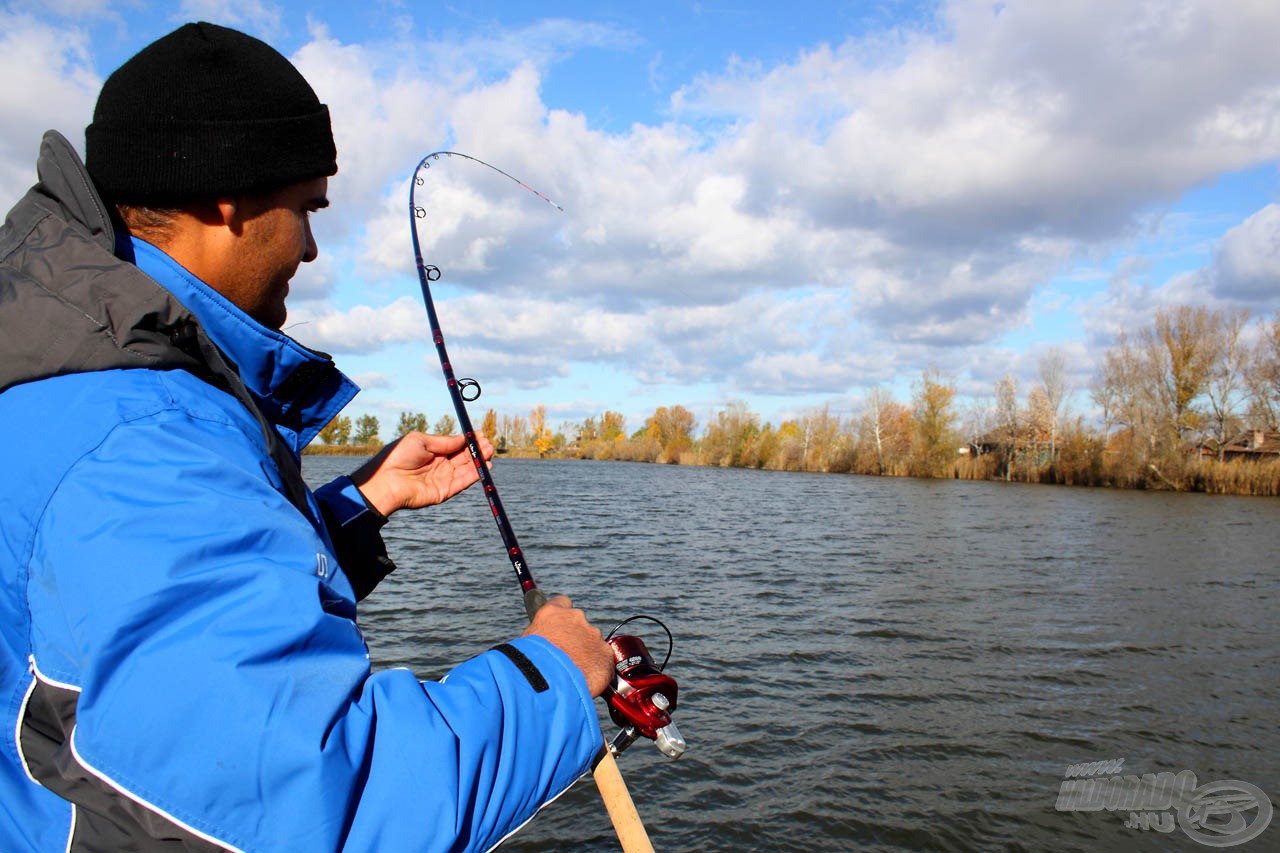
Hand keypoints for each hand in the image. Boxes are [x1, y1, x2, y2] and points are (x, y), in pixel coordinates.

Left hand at [350, 431, 493, 517]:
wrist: (385, 480)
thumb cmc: (398, 457)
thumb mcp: (421, 441)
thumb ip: (444, 441)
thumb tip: (463, 438)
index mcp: (432, 452)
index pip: (456, 446)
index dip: (468, 441)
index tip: (480, 434)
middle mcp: (439, 465)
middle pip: (463, 457)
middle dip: (476, 450)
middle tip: (487, 443)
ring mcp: (442, 479)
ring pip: (465, 469)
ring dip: (478, 461)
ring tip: (489, 451)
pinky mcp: (443, 492)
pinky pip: (462, 482)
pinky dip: (474, 475)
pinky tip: (483, 466)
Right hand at [523, 596, 614, 696]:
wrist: (548, 682)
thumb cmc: (530, 665)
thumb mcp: (527, 645)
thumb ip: (542, 637)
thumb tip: (542, 644)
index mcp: (553, 613)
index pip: (562, 603)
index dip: (562, 617)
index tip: (561, 627)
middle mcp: (576, 618)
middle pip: (580, 625)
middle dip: (575, 639)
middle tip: (566, 657)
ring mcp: (593, 635)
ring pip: (592, 643)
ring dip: (586, 654)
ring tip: (574, 672)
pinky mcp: (605, 653)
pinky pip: (603, 660)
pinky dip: (596, 668)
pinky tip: (585, 679)